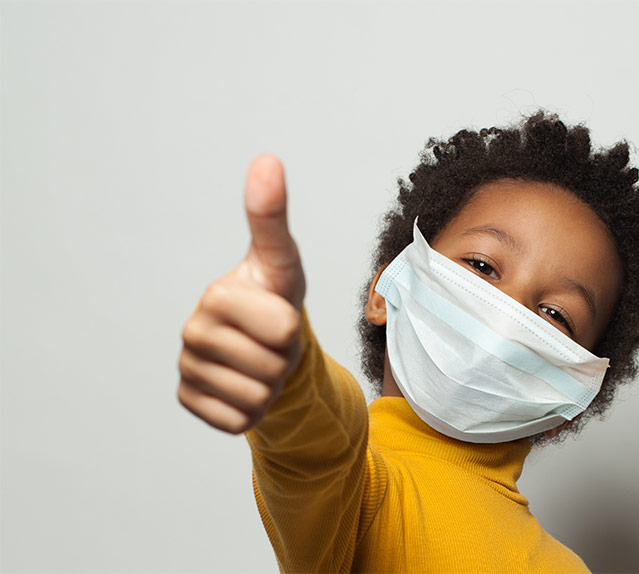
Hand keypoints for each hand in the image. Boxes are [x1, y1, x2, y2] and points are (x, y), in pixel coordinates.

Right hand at [177, 155, 305, 433]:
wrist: (264, 344)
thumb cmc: (275, 297)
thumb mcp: (283, 260)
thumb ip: (273, 216)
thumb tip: (267, 160)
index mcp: (217, 296)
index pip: (284, 330)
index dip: (293, 328)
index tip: (276, 312)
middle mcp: (193, 332)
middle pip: (272, 367)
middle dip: (284, 359)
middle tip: (272, 342)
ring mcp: (187, 369)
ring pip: (258, 398)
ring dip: (271, 385)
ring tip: (260, 360)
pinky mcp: (189, 402)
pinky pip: (238, 421)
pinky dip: (252, 411)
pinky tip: (243, 385)